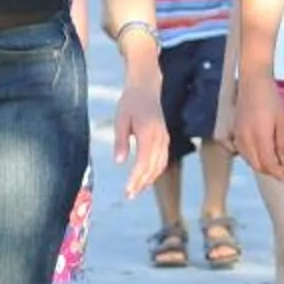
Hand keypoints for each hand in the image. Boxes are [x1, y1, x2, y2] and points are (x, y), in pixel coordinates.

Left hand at [109, 72, 170, 198]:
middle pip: (153, 167)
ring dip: (149, 181)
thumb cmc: (131, 102)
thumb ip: (120, 141)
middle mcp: (159, 138)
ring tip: (136, 191)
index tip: (127, 189)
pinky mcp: (165, 139)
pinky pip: (162, 160)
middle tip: (129, 195)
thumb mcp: (120, 120)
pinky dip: (155, 173)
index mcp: (148, 133)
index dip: (136, 178)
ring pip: (160, 166)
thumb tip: (118, 162)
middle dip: (141, 183)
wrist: (146, 88)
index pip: (143, 162)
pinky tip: (145, 179)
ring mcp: (164, 139)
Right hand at [231, 72, 283, 183]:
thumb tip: (282, 161)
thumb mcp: (282, 121)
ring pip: (248, 160)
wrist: (253, 81)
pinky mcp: (233, 132)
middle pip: (257, 165)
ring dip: (260, 165)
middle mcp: (246, 139)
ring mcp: (237, 136)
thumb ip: (281, 143)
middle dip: (269, 171)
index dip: (277, 172)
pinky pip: (240, 152)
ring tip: (272, 163)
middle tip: (281, 171)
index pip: (267, 163)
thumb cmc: (271, 98)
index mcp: (260, 136)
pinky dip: (249, 157)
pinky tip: (257, 154)